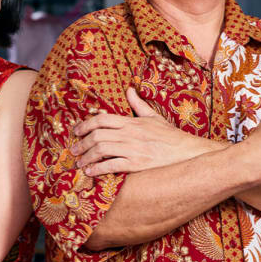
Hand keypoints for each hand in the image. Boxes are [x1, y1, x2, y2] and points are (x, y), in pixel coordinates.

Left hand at [70, 87, 220, 176]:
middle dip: (82, 143)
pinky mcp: (137, 164)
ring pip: (102, 150)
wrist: (186, 151)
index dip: (85, 124)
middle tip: (74, 150)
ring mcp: (134, 149)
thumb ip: (138, 104)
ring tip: (80, 163)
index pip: (102, 119)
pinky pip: (112, 165)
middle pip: (98, 135)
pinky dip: (98, 169)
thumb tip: (129, 89)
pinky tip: (91, 172)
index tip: (76, 131)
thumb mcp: (154, 117)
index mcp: (132, 122)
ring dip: (87, 157)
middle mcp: (130, 133)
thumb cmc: (170, 135)